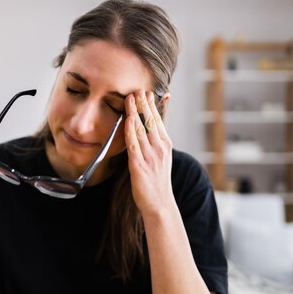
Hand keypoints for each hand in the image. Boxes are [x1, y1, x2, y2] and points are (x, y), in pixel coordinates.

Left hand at [124, 90, 172, 215]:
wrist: (160, 204)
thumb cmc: (157, 182)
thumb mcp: (161, 158)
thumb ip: (154, 143)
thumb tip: (148, 128)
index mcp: (165, 145)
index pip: (158, 120)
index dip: (151, 105)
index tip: (146, 93)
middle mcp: (159, 148)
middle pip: (151, 121)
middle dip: (143, 104)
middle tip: (137, 89)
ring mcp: (150, 156)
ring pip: (141, 129)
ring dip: (135, 112)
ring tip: (130, 98)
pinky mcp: (139, 165)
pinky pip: (133, 144)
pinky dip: (130, 130)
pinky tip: (126, 119)